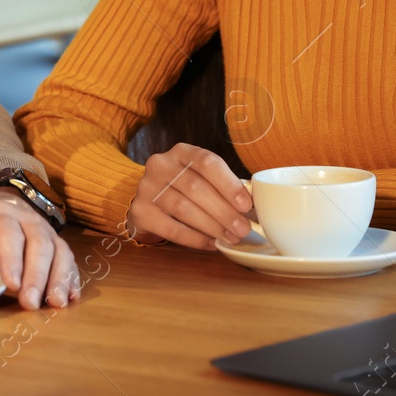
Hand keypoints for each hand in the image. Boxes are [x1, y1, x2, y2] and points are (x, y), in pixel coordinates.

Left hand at [0, 188, 79, 310]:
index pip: (7, 234)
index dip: (11, 259)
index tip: (11, 285)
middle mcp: (27, 219)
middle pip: (38, 243)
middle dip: (37, 275)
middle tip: (30, 304)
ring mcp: (45, 231)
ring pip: (59, 250)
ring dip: (59, 278)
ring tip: (57, 303)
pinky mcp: (57, 244)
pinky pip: (69, 260)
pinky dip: (71, 278)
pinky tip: (70, 297)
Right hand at [126, 143, 251, 249]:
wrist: (147, 198)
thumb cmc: (184, 187)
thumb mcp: (202, 177)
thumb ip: (224, 186)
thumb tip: (255, 207)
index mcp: (182, 152)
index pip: (207, 162)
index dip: (228, 183)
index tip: (246, 204)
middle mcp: (160, 164)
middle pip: (195, 187)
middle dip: (223, 211)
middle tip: (243, 229)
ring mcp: (147, 187)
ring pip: (183, 208)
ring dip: (211, 226)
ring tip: (230, 238)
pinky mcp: (140, 211)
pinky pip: (170, 228)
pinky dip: (194, 239)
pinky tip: (210, 244)